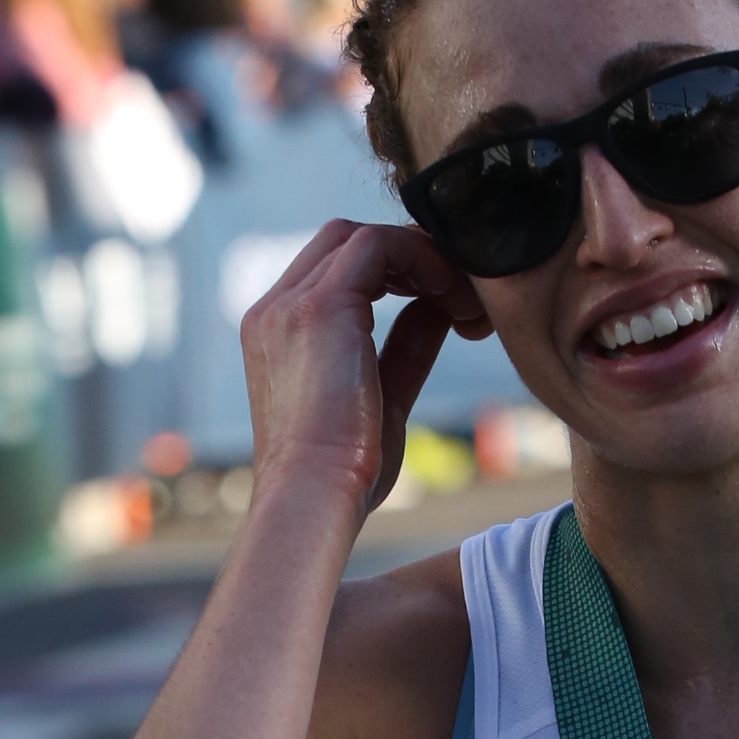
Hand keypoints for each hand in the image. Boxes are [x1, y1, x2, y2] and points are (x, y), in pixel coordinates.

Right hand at [239, 216, 492, 523]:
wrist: (315, 501)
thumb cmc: (346, 476)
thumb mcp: (383, 399)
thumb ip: (405, 347)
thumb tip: (439, 310)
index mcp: (277, 332)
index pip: (335, 269)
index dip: (395, 273)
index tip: (444, 306)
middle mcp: (273, 309)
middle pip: (344, 241)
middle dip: (407, 258)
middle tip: (460, 297)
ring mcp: (289, 303)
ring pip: (360, 237)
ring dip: (421, 258)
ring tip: (464, 302)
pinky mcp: (319, 306)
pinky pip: (378, 247)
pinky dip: (423, 261)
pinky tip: (455, 300)